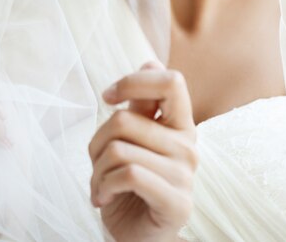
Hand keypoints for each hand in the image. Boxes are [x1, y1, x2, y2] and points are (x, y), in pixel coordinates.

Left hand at [88, 61, 197, 241]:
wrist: (137, 237)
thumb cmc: (131, 185)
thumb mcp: (132, 140)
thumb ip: (140, 106)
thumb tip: (150, 60)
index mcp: (181, 124)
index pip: (170, 80)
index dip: (133, 81)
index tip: (108, 97)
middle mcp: (188, 145)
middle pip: (126, 120)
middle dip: (97, 142)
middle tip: (97, 161)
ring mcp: (186, 174)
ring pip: (120, 149)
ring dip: (97, 170)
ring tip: (101, 184)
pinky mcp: (177, 202)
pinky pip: (129, 174)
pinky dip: (104, 186)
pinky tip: (103, 198)